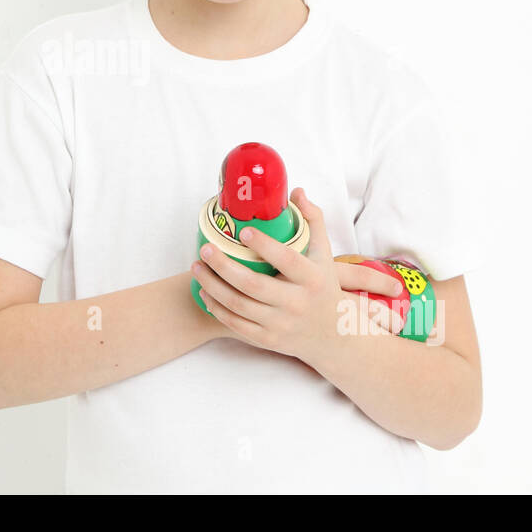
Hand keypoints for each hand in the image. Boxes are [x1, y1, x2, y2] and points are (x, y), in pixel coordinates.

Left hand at [193, 188, 395, 359]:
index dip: (264, 245)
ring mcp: (281, 324)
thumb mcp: (325, 254)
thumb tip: (296, 191)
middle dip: (224, 266)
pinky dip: (217, 308)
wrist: (334, 336)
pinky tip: (205, 292)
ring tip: (197, 266)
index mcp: (312, 278)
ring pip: (239, 305)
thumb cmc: (324, 287)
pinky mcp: (268, 339)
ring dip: (213, 286)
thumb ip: (313, 221)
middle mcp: (297, 303)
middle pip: (253, 285)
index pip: (286, 259)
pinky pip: (236, 324)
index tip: (243, 230)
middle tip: (205, 248)